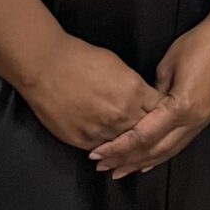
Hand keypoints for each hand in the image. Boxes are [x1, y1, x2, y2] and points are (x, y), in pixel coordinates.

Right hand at [17, 32, 160, 150]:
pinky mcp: (82, 141)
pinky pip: (103, 150)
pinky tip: (110, 148)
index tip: (162, 114)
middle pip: (145, 131)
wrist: (46, 68)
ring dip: (127, 143)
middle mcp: (121, 115)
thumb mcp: (118, 65)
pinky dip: (108, 148)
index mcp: (134, 92)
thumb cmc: (82, 59)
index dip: (162, 112)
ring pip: (124, 144)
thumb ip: (134, 87)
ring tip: (131, 145)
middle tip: (150, 133)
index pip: (160, 110)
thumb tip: (142, 99)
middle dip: (148, 131)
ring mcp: (102, 131)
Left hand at [90, 15, 209, 179]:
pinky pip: (180, 144)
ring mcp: (202, 121)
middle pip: (154, 150)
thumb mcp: (168, 64)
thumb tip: (143, 109)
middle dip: (126, 160)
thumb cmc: (200, 43)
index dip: (118, 147)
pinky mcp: (206, 117)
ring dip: (142, 162)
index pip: (143, 136)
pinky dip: (161, 155)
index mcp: (181, 106)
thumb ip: (154, 93)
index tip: (97, 152)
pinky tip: (149, 162)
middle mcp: (193, 120)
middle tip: (102, 166)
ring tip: (120, 170)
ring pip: (168, 152)